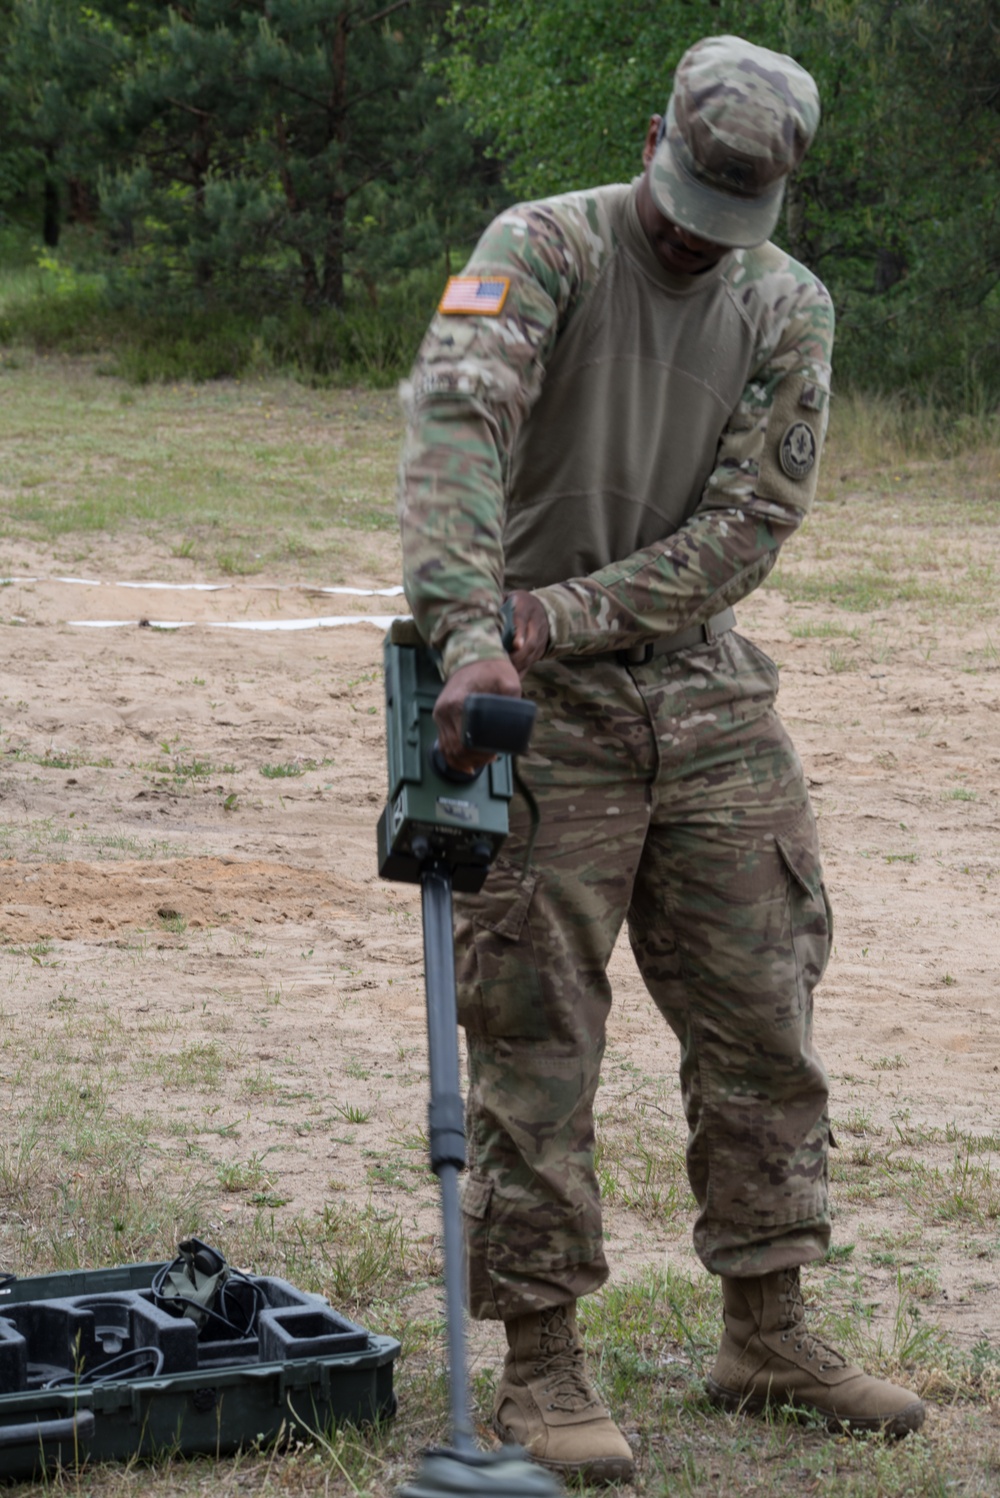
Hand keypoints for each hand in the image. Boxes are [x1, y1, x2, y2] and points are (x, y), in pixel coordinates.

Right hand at [433, 655, 521, 774]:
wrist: (473, 655)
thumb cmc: (492, 668)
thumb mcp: (509, 681)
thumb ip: (513, 699)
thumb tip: (518, 722)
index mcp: (458, 704)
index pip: (464, 742)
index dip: (478, 754)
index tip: (493, 755)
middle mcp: (444, 711)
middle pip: (454, 749)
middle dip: (472, 759)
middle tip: (491, 759)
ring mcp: (440, 714)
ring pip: (446, 749)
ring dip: (463, 760)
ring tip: (482, 761)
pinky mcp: (440, 715)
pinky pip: (442, 742)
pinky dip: (452, 755)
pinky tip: (465, 764)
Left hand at [505, 590, 549, 673]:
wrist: (543, 608)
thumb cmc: (518, 603)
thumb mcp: (509, 597)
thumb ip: (497, 602)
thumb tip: (479, 608)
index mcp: (526, 607)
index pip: (523, 621)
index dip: (520, 633)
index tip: (515, 645)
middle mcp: (536, 623)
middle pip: (531, 642)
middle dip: (519, 655)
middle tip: (504, 664)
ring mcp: (540, 637)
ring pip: (532, 654)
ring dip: (519, 665)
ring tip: (505, 674)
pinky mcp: (540, 649)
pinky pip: (532, 662)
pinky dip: (521, 671)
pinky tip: (511, 678)